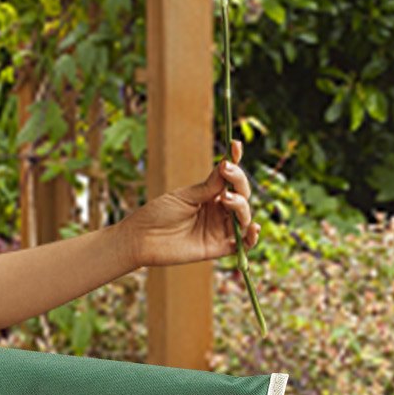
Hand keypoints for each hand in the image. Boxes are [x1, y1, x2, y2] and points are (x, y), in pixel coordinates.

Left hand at [126, 139, 259, 269]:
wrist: (140, 238)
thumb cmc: (158, 214)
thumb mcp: (185, 196)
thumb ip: (209, 186)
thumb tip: (227, 165)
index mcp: (210, 195)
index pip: (230, 179)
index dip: (236, 164)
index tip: (235, 146)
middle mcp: (217, 212)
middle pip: (241, 196)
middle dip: (239, 183)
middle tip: (227, 174)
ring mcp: (218, 229)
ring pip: (243, 217)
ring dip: (241, 206)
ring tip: (227, 199)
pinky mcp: (216, 248)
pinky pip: (241, 246)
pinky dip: (251, 238)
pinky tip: (253, 227)